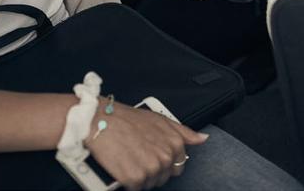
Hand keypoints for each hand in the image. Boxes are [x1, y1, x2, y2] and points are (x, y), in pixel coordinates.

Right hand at [86, 101, 207, 189]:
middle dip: (152, 170)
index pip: (178, 166)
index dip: (165, 163)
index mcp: (174, 143)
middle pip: (164, 177)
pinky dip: (128, 182)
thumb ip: (184, 132)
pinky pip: (135, 188)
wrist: (102, 120)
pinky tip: (123, 166)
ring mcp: (150, 168)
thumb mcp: (161, 120)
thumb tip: (201, 139)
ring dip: (140, 176)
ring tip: (130, 158)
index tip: (153, 156)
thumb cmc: (128, 119)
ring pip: (150, 184)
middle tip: (139, 156)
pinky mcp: (134, 178)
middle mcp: (165, 157)